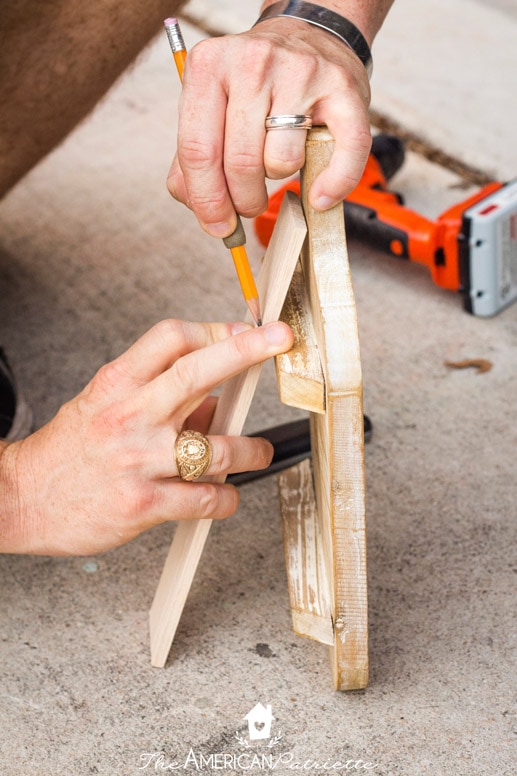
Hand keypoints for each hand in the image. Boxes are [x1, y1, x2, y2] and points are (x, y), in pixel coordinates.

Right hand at [0, 319, 292, 554]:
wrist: (19, 499)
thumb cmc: (66, 452)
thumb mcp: (103, 405)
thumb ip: (156, 396)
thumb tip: (216, 402)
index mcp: (117, 384)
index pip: (171, 338)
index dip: (214, 330)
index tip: (244, 331)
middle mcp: (130, 415)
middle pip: (198, 371)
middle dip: (247, 350)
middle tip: (279, 340)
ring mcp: (137, 460)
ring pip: (217, 447)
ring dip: (251, 449)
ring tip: (258, 452)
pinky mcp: (143, 504)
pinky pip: (204, 498)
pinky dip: (226, 498)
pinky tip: (225, 496)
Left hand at [167, 18, 371, 236]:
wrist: (309, 35)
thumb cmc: (255, 84)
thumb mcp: (212, 106)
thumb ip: (193, 158)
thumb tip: (200, 209)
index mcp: (208, 67)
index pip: (198, 151)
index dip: (207, 200)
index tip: (217, 227)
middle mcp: (253, 62)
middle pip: (240, 163)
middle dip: (244, 202)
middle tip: (249, 207)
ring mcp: (301, 73)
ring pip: (282, 162)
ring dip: (280, 179)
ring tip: (278, 160)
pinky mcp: (343, 88)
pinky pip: (344, 154)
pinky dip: (333, 185)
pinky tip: (320, 195)